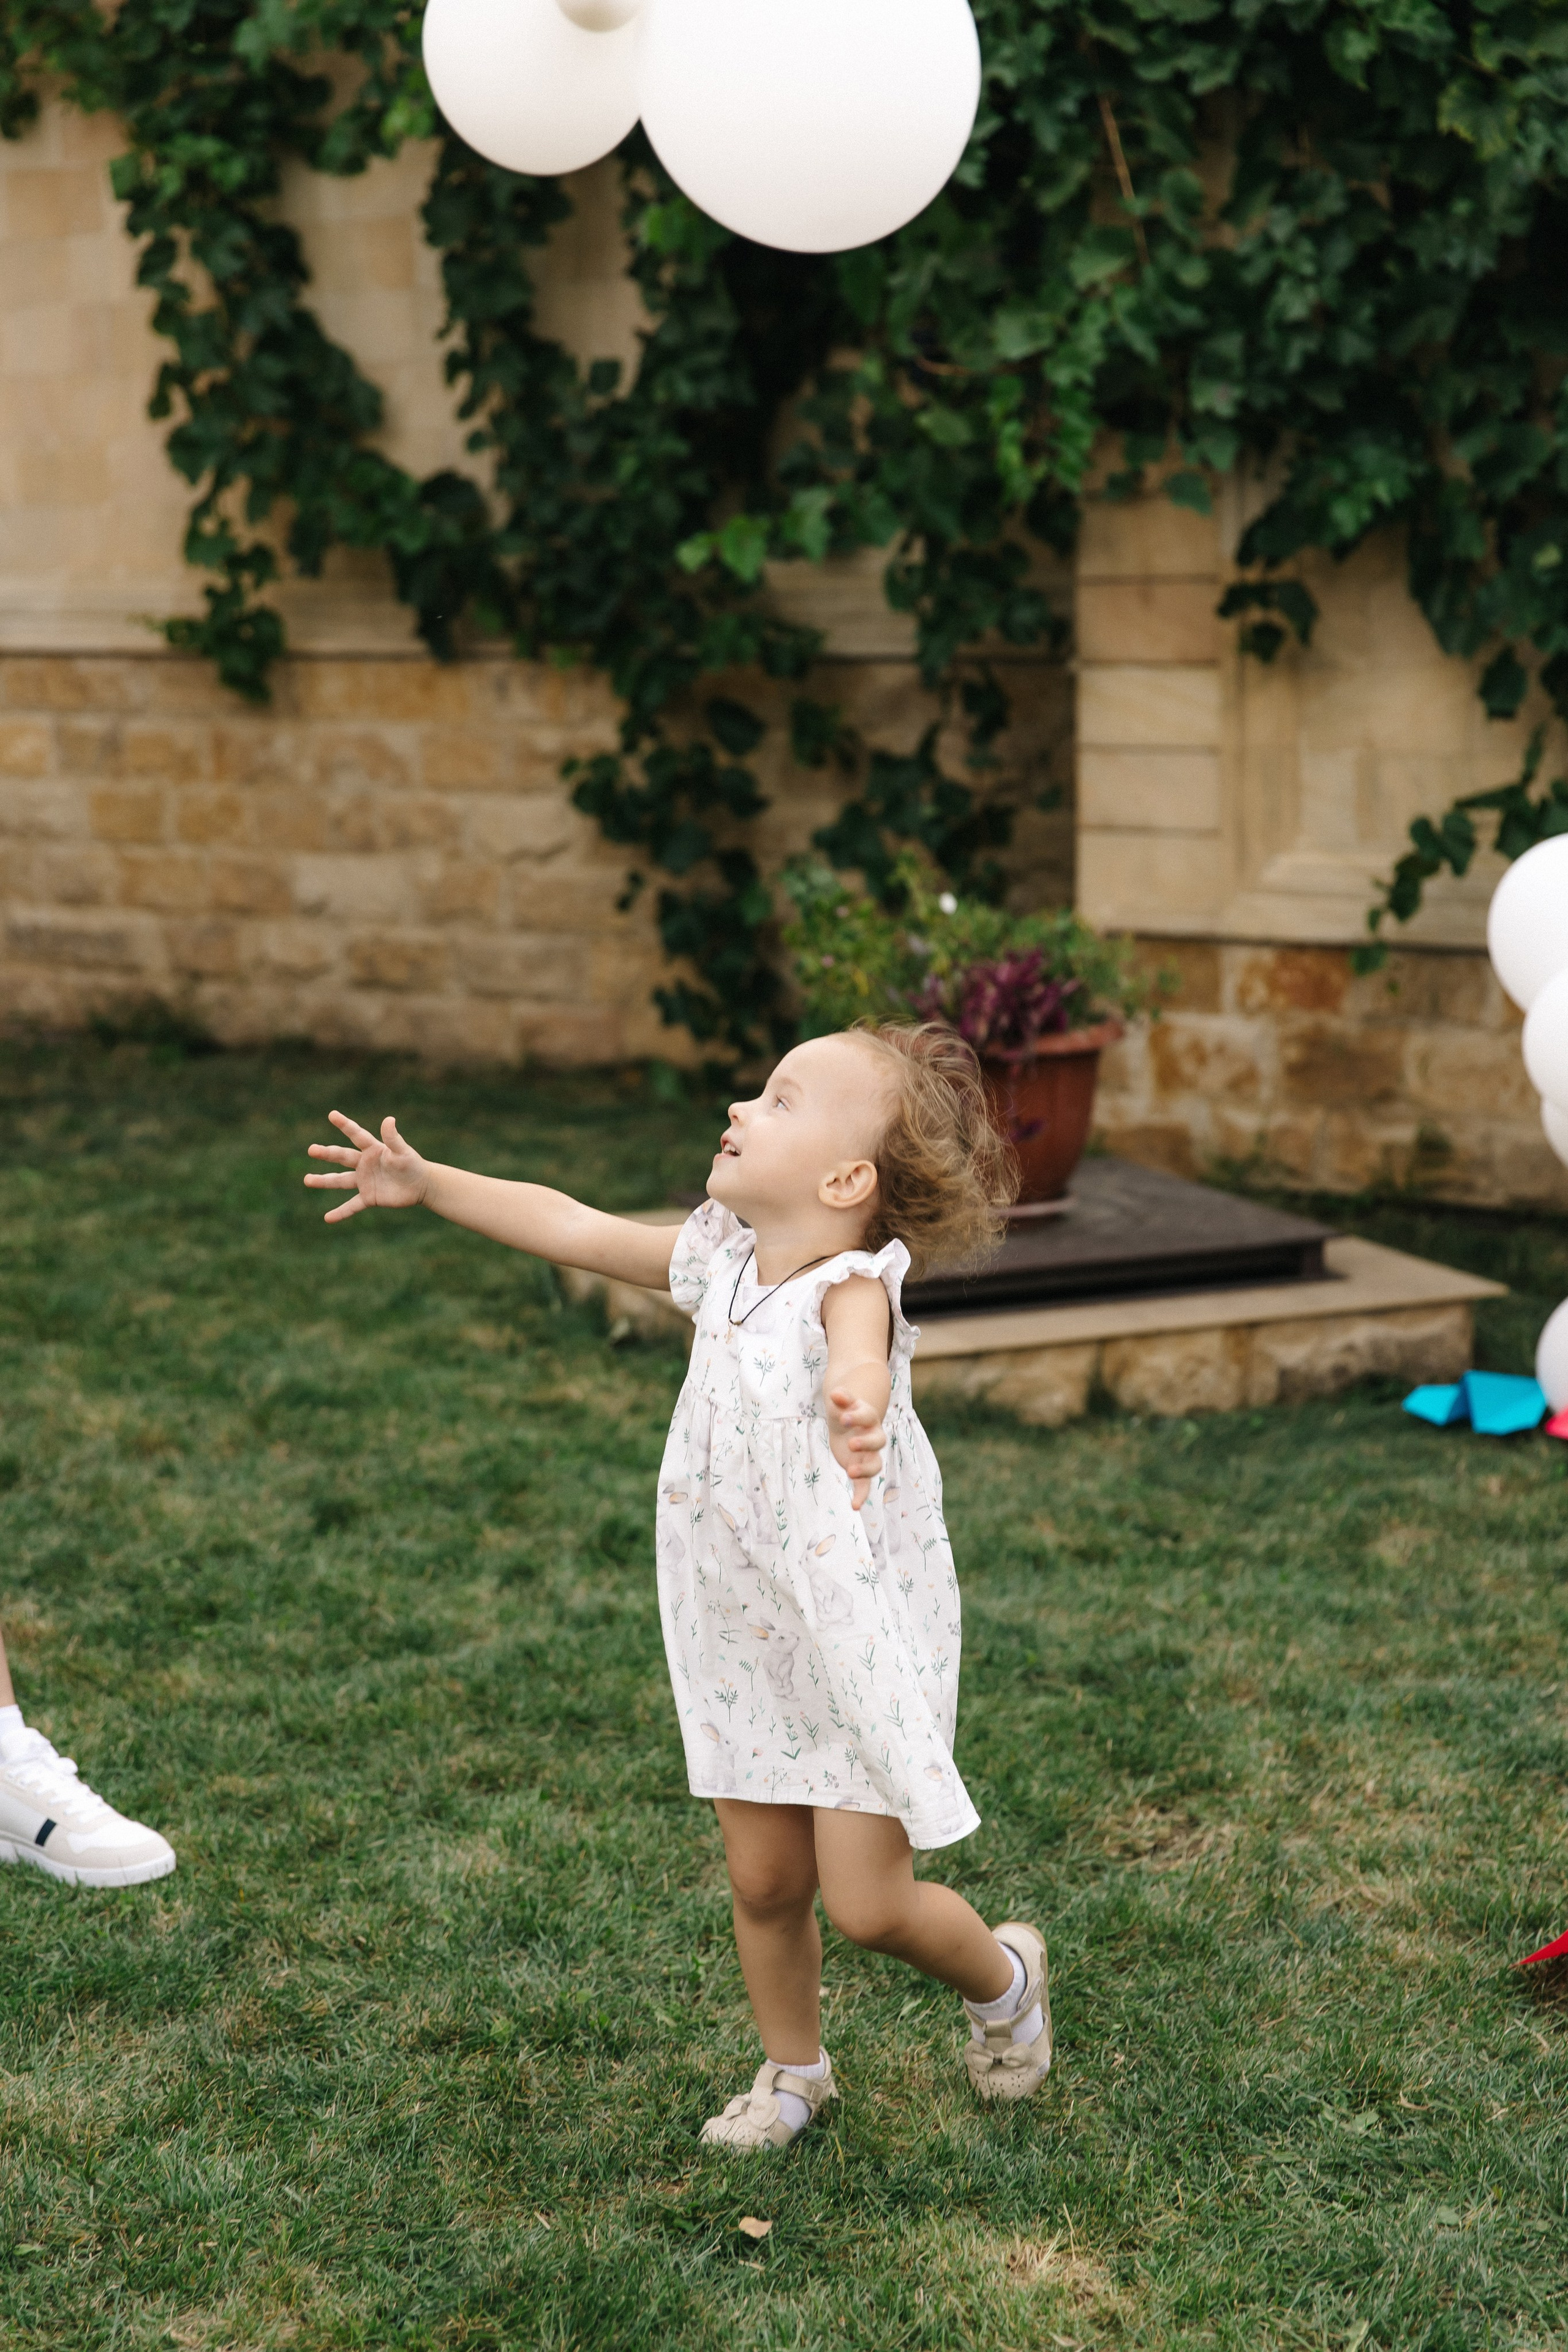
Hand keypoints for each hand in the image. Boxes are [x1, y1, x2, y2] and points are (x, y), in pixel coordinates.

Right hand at [304, 1112, 429, 1222]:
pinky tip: (328, 1218)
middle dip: (327, 1153)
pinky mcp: (369, 1197)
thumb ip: (393, 1138)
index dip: (345, 1125)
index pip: (357, 1135)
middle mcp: (364, 1164)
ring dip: (324, 1180)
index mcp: (372, 1149)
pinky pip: (352, 1205)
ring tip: (307, 1180)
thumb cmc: (413, 1164)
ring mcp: (364, 1181)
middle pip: (342, 1157)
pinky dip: (341, 1212)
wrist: (421, 1185)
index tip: (332, 1114)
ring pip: (340, 1180)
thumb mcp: (403, 1151)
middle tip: (311, 1150)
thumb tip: (389, 1119)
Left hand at [828, 1385, 885, 1511]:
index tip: (844, 1418)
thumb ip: (841, 1398)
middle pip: (878, 1441)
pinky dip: (861, 1496)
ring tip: (850, 1472)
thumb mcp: (841, 1402)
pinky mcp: (860, 1469)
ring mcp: (868, 1455)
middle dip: (866, 1443)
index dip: (857, 1417)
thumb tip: (835, 1393)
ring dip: (865, 1470)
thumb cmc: (844, 1411)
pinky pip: (865, 1485)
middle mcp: (874, 1438)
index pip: (868, 1416)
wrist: (846, 1423)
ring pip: (875, 1465)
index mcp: (869, 1418)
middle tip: (851, 1444)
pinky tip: (854, 1506)